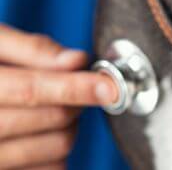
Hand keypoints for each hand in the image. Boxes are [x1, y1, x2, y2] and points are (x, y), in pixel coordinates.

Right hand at [0, 24, 117, 169]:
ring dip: (71, 126)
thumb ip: (30, 49)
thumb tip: (75, 60)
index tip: (109, 86)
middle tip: (77, 87)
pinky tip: (47, 134)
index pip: (33, 89)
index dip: (76, 87)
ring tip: (60, 108)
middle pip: (51, 119)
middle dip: (77, 101)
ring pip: (54, 148)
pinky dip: (57, 154)